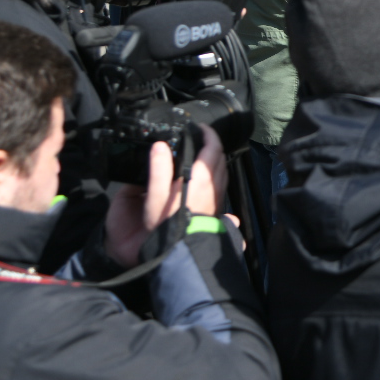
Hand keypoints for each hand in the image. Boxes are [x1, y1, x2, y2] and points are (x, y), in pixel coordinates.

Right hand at [103, 124, 226, 267]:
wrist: (181, 252)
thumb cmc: (167, 224)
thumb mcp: (157, 195)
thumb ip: (159, 169)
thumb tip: (159, 146)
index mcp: (202, 179)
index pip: (213, 148)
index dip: (209, 134)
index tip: (201, 127)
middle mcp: (214, 187)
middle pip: (220, 158)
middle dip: (212, 146)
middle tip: (199, 139)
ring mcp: (218, 199)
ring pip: (222, 172)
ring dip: (214, 161)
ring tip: (200, 157)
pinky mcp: (217, 210)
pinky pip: (220, 185)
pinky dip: (214, 175)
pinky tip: (203, 181)